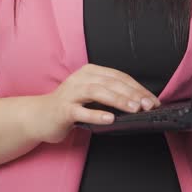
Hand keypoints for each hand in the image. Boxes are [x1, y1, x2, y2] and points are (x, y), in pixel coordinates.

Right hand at [26, 64, 160, 143]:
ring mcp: (70, 93)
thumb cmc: (69, 107)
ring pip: (97, 92)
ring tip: (134, 109)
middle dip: (133, 94)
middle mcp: (80, 78)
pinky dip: (96, 114)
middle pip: (111, 83)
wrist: (38, 116)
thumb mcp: (91, 96)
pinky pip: (81, 111)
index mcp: (90, 72)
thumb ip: (110, 95)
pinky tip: (110, 119)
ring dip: (118, 100)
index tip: (153, 101)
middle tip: (148, 105)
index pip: (119, 77)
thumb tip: (139, 103)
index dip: (138, 88)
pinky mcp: (62, 109)